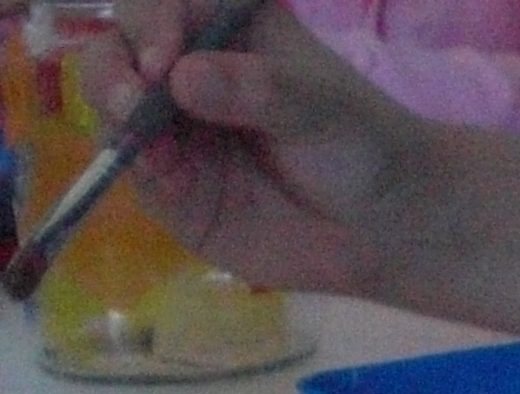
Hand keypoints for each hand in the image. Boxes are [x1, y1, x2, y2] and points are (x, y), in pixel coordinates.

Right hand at [88, 0, 439, 297]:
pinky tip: (170, 181)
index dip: (150, 26)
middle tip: (136, 106)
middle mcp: (185, 71)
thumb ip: (259, 90)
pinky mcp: (174, 185)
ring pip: (115, 113)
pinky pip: (137, 173)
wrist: (386, 225)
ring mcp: (175, 129)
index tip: (163, 61)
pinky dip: (142, 173)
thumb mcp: (322, 109)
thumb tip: (182, 77)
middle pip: (116, 53)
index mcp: (223, 29)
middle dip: (114, 75)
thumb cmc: (362, 145)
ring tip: (155, 151)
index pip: (159, 6)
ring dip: (121, 126)